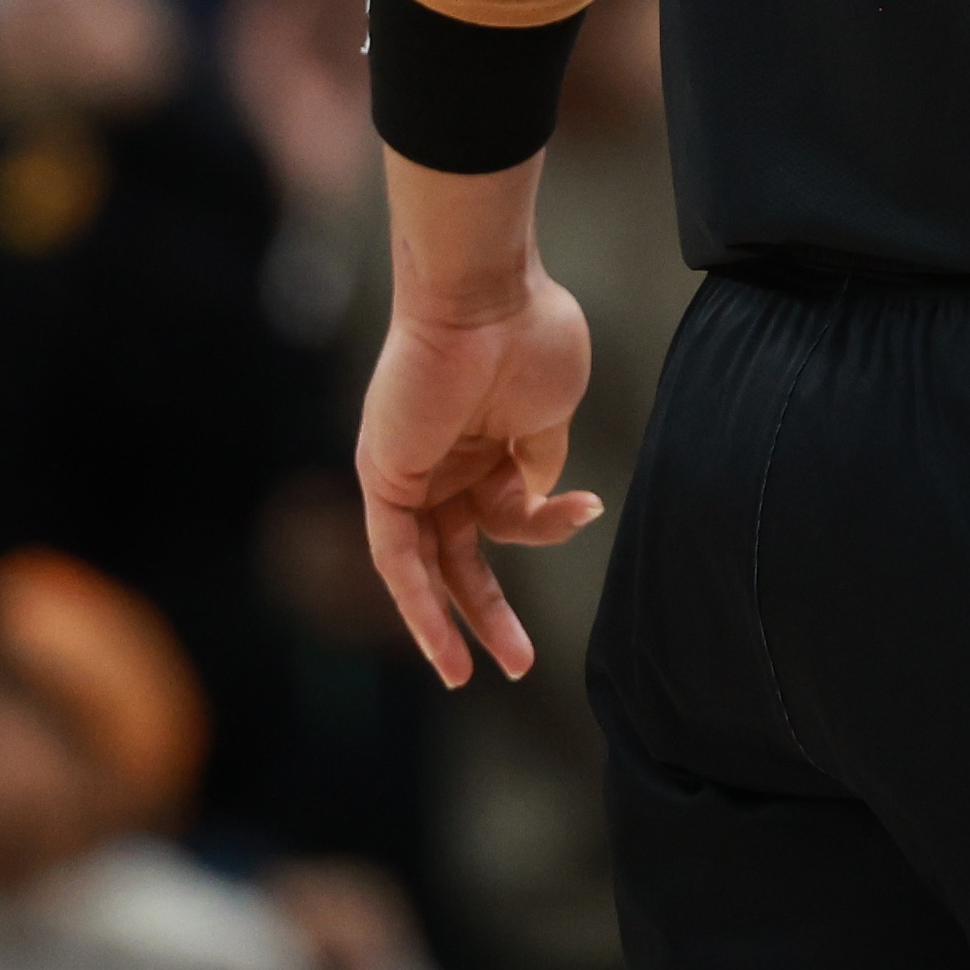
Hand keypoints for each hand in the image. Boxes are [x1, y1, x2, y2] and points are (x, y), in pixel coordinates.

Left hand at [356, 261, 600, 686]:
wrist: (484, 296)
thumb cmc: (528, 334)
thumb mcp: (550, 414)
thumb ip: (541, 465)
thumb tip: (544, 503)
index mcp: (485, 446)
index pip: (508, 512)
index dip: (546, 526)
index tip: (585, 511)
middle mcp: (442, 465)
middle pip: (462, 555)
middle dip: (490, 612)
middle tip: (521, 663)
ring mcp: (411, 472)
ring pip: (428, 566)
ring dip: (454, 623)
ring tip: (482, 673)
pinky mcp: (385, 479)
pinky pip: (396, 556)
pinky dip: (416, 603)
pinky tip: (443, 646)